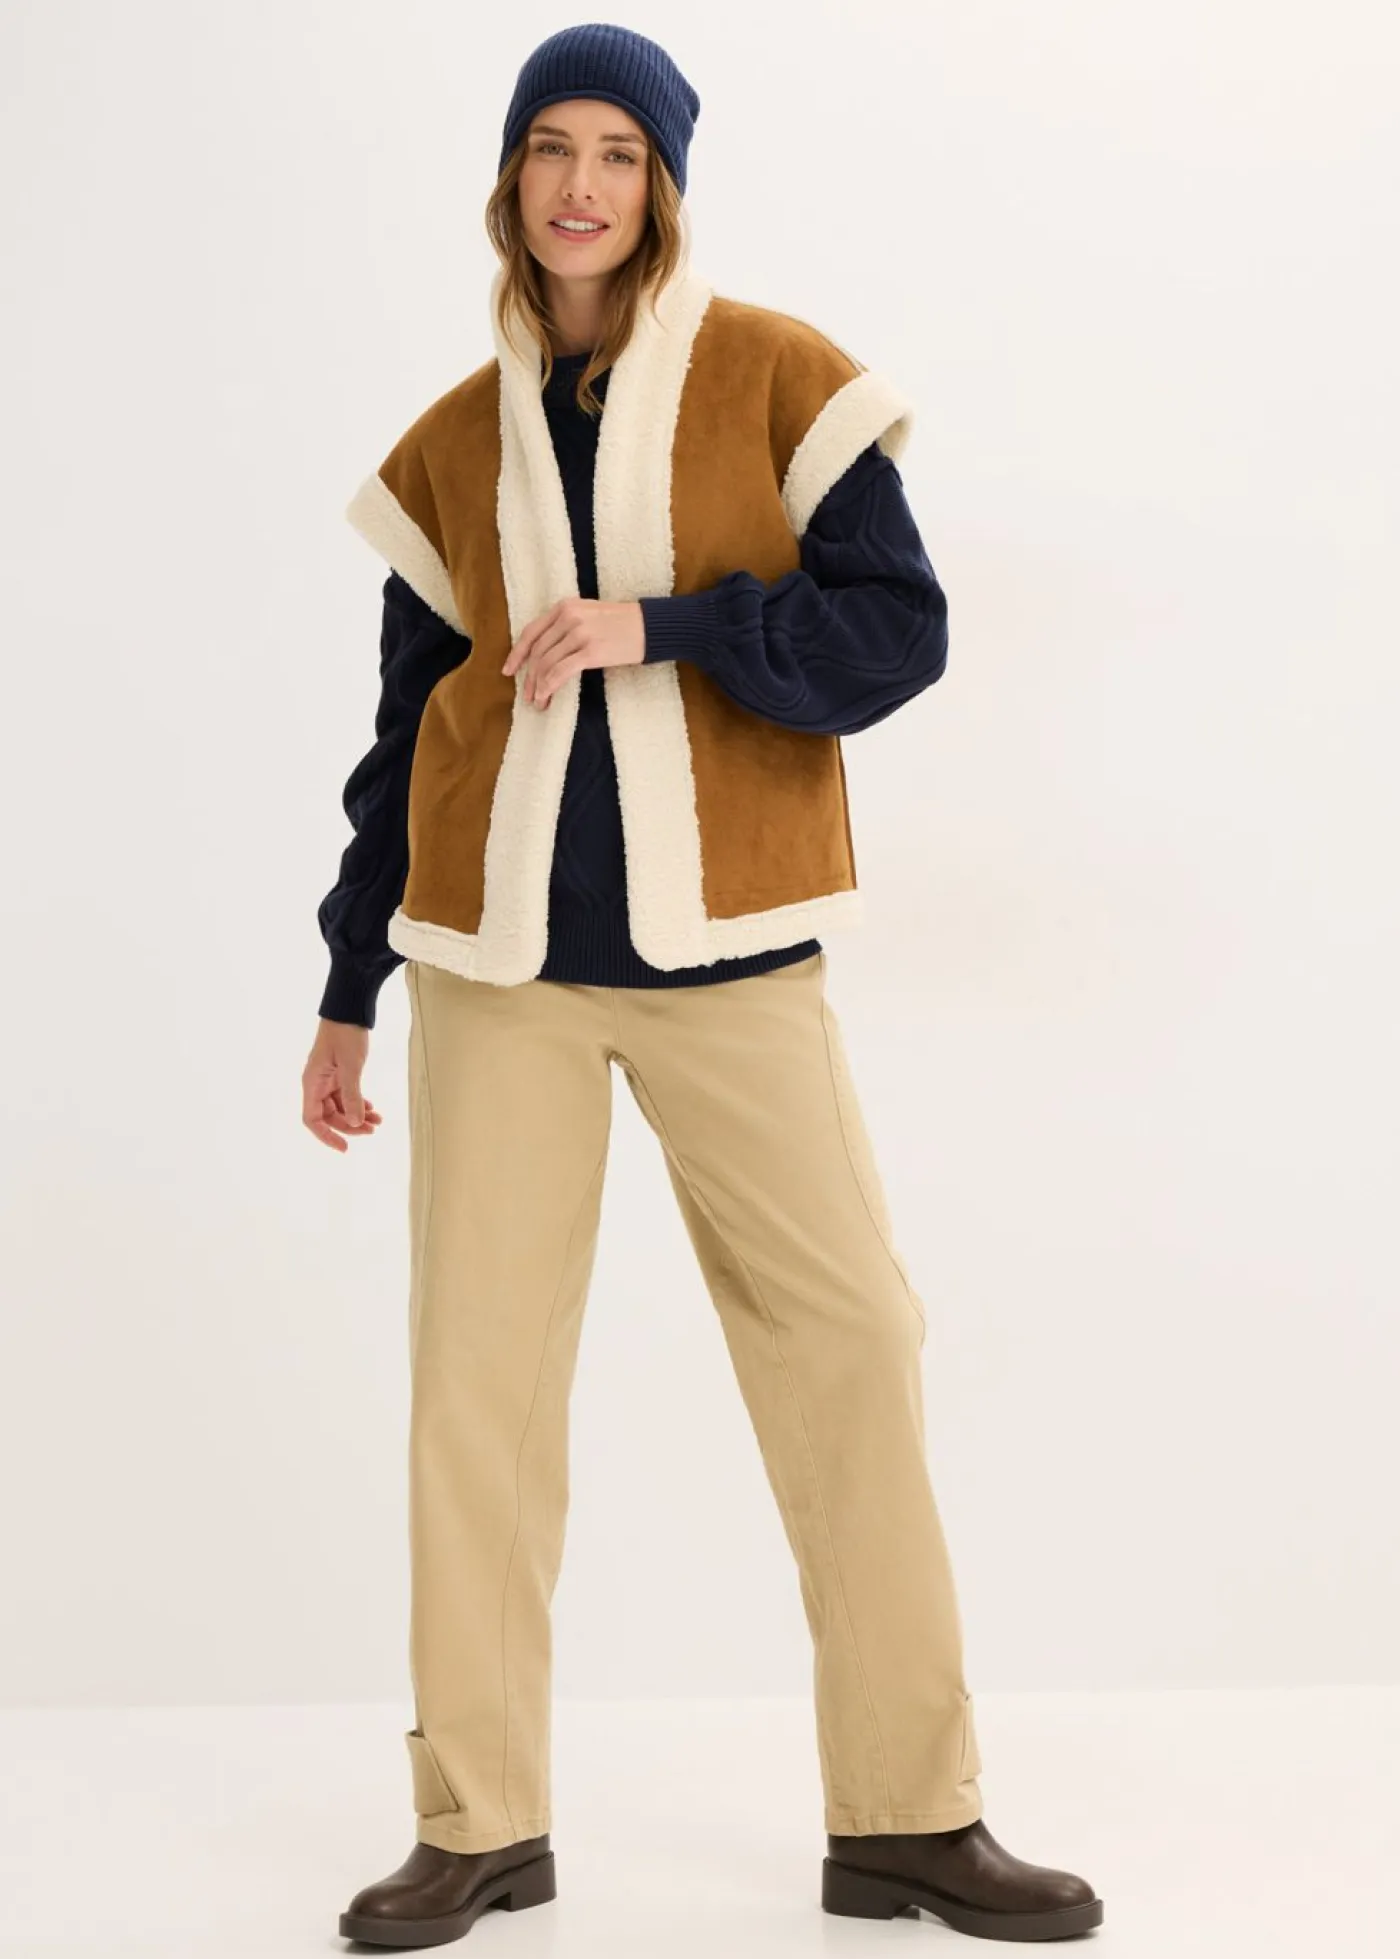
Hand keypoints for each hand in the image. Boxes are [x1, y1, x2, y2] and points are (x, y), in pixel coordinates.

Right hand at [302, 1019, 383, 1151]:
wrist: (349, 1010)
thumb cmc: (345, 1034)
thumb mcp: (351, 1066)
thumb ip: (351, 1095)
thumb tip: (353, 1123)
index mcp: (312, 1083)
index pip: (312, 1119)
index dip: (326, 1136)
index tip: (344, 1147)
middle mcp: (316, 1084)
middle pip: (329, 1116)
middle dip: (349, 1125)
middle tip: (372, 1130)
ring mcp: (327, 1079)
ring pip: (340, 1107)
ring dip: (357, 1115)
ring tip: (377, 1121)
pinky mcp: (338, 1074)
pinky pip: (346, 1095)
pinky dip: (359, 1103)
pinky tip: (372, 1108)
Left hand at [501, 597, 644, 707]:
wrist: (651, 626)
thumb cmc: (623, 623)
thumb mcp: (589, 614)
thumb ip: (567, 625)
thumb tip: (545, 654)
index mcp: (565, 606)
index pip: (531, 632)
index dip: (516, 653)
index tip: (508, 670)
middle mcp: (568, 617)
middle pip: (538, 651)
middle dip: (528, 677)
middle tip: (526, 695)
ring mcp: (579, 633)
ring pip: (546, 663)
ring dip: (538, 686)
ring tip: (538, 702)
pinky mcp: (591, 651)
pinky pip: (561, 671)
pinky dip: (549, 686)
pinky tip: (547, 698)